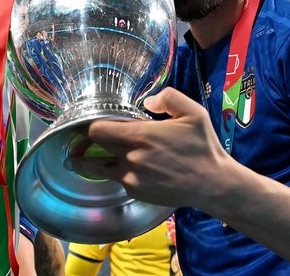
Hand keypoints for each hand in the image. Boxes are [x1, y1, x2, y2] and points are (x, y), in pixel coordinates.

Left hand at [64, 87, 233, 208]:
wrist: (212, 183)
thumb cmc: (203, 146)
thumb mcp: (193, 112)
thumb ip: (168, 98)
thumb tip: (147, 102)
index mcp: (141, 135)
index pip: (97, 129)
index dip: (90, 123)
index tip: (88, 120)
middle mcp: (131, 158)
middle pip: (95, 146)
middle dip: (88, 140)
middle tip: (81, 136)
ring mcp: (132, 178)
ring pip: (100, 166)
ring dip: (92, 160)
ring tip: (77, 158)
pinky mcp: (136, 192)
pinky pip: (117, 178)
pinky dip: (115, 171)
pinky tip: (117, 167)